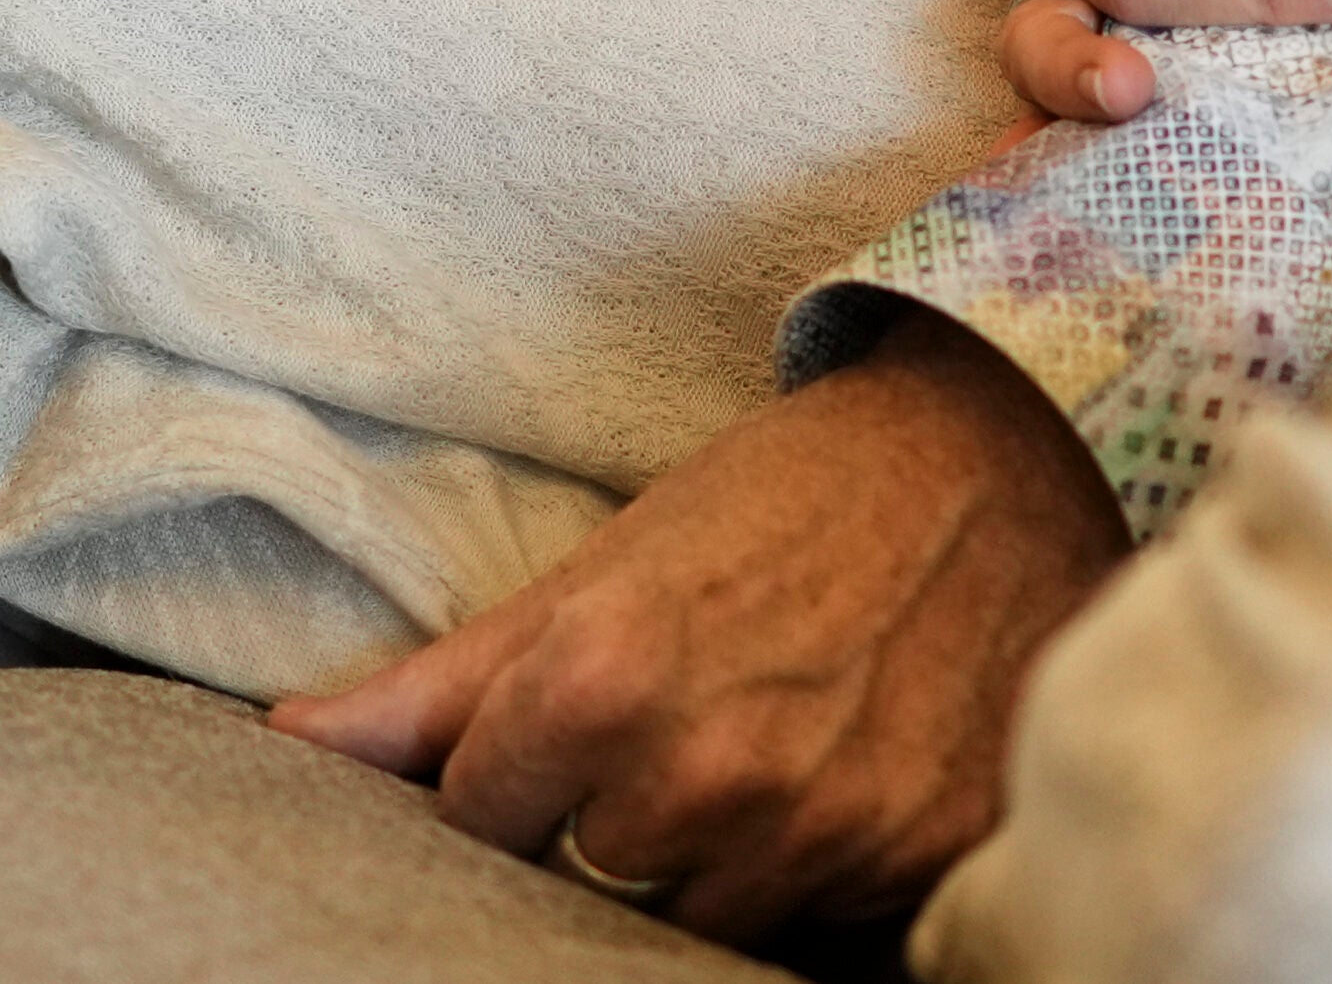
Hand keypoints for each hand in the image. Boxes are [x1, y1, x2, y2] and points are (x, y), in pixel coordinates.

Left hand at [268, 307, 1129, 940]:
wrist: (1014, 443)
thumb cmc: (799, 487)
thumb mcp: (615, 558)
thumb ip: (448, 678)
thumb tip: (289, 747)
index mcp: (602, 685)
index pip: (481, 825)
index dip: (523, 776)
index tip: (581, 723)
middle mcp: (709, 774)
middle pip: (598, 882)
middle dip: (623, 820)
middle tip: (696, 720)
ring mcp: (828, 826)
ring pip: (713, 914)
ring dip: (729, 851)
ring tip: (778, 740)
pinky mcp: (928, 851)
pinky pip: (833, 917)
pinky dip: (832, 859)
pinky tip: (856, 763)